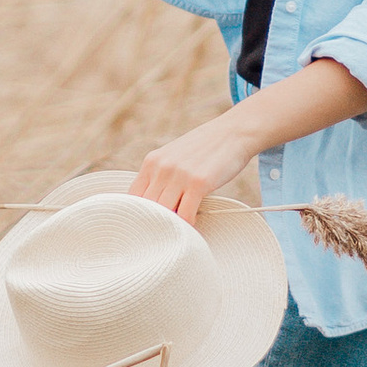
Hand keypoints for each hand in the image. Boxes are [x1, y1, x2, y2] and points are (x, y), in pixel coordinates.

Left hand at [131, 110, 256, 223]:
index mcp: (152, 162)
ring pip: (164, 213)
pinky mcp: (199, 183)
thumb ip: (161, 176)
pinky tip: (193, 226)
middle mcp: (162, 168)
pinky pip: (186, 214)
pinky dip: (188, 225)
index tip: (145, 224)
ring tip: (177, 232)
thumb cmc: (205, 148)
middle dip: (154, 222)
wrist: (233, 132)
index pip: (133, 196)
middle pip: (147, 207)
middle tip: (162, 234)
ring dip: (171, 226)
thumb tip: (154, 205)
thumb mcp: (174, 156)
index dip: (138, 214)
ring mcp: (180, 175)